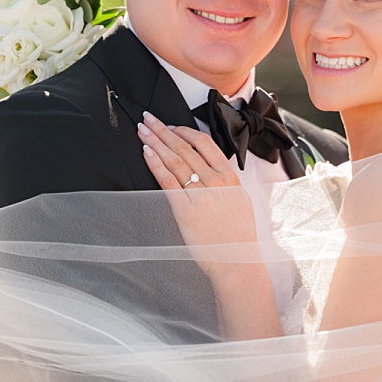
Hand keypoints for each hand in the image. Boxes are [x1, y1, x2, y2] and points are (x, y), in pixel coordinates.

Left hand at [137, 113, 255, 268]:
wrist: (236, 262)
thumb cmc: (237, 236)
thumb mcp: (239, 201)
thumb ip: (225, 182)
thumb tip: (210, 168)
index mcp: (230, 178)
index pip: (205, 143)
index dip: (184, 130)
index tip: (171, 125)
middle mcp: (215, 182)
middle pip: (184, 148)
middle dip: (163, 131)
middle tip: (148, 119)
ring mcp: (200, 195)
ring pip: (174, 160)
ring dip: (155, 142)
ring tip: (142, 131)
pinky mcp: (185, 211)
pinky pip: (167, 181)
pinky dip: (155, 164)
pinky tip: (146, 153)